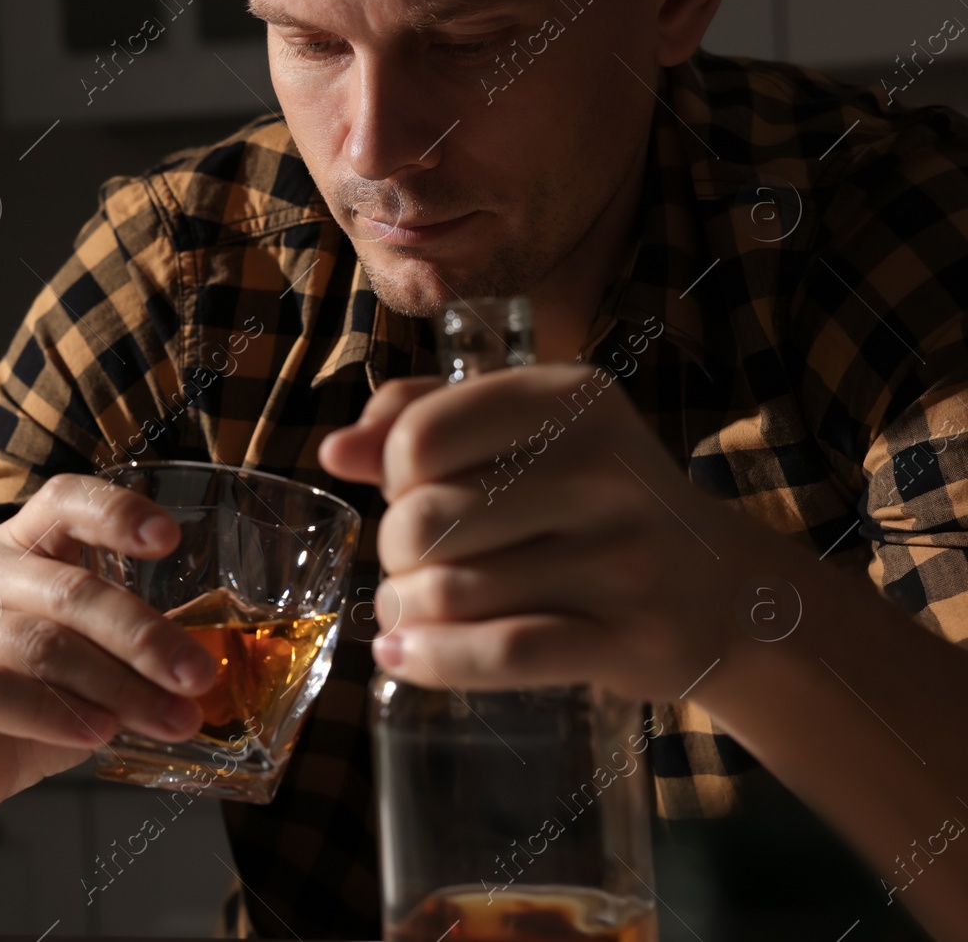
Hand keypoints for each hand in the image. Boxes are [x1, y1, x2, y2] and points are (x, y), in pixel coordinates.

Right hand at [0, 474, 218, 836]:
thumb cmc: (15, 716)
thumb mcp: (83, 677)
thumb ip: (127, 658)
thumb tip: (206, 666)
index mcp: (16, 550)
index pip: (63, 502)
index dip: (115, 512)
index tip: (169, 539)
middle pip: (68, 588)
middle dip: (144, 636)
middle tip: (197, 677)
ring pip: (38, 644)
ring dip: (115, 687)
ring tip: (168, 720)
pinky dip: (52, 714)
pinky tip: (96, 734)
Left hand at [318, 364, 773, 700]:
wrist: (727, 589)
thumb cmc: (597, 502)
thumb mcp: (530, 434)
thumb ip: (427, 420)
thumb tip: (335, 452)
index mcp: (572, 399)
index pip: (421, 433)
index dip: (391, 473)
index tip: (414, 490)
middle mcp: (605, 469)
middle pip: (423, 519)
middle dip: (394, 551)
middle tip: (414, 563)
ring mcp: (624, 558)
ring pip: (451, 591)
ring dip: (404, 611)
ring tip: (409, 610)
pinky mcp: (630, 639)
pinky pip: (500, 653)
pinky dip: (432, 661)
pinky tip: (403, 658)